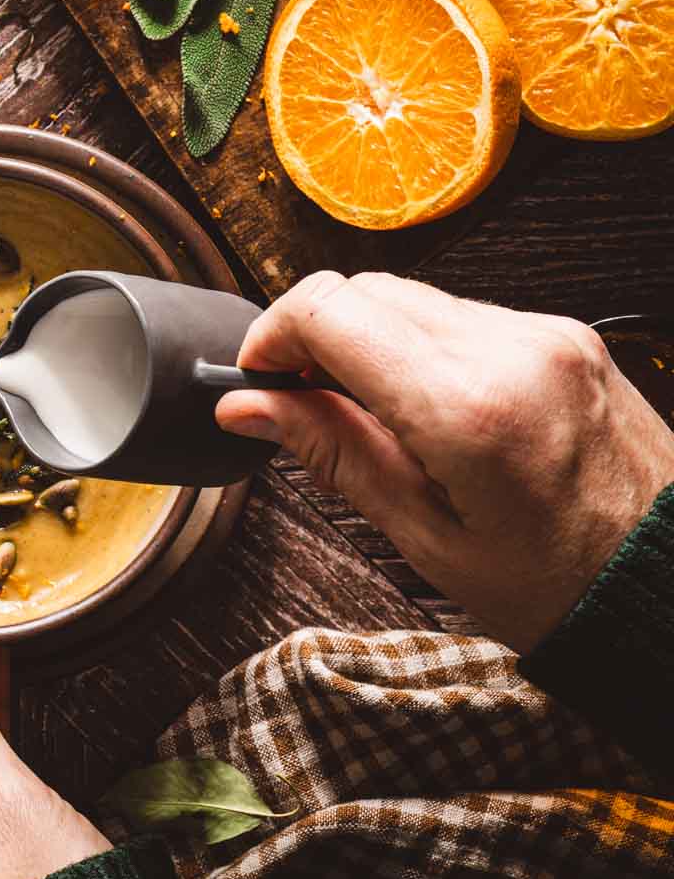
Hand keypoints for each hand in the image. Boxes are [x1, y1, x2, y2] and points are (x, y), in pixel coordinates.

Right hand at [217, 272, 673, 652]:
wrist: (672, 588)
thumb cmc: (560, 587)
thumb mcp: (427, 537)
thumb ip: (332, 453)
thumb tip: (248, 407)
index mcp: (468, 406)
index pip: (331, 310)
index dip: (273, 334)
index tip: (258, 378)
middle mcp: (511, 349)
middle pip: (366, 290)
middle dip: (317, 338)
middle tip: (302, 405)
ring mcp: (546, 334)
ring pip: (414, 298)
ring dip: (371, 342)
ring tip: (372, 419)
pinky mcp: (567, 336)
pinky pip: (466, 316)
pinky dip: (425, 348)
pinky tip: (430, 412)